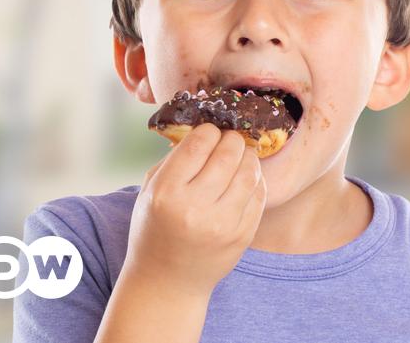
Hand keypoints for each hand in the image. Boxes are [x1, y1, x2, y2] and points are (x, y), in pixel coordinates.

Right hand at [124, 123, 266, 296]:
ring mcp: (222, 224)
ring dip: (248, 157)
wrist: (167, 281)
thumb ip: (174, 159)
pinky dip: (255, 180)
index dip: (209, 130)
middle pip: (228, 153)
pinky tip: (245, 179)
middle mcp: (195, 208)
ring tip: (241, 156)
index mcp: (166, 193)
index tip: (210, 132)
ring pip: (249, 172)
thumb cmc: (155, 229)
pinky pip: (259, 194)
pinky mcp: (242, 235)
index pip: (199, 143)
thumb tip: (206, 129)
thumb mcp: (150, 191)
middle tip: (230, 140)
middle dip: (232, 140)